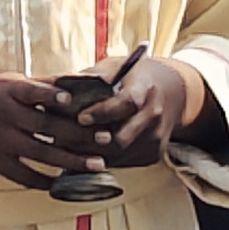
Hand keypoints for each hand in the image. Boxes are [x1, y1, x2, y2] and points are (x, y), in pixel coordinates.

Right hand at [0, 76, 91, 187]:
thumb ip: (31, 88)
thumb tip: (67, 87)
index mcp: (10, 88)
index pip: (48, 93)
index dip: (74, 101)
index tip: (97, 105)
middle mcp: (8, 113)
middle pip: (54, 126)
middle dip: (83, 134)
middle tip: (108, 140)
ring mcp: (0, 138)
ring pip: (45, 153)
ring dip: (74, 161)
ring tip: (97, 166)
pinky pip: (24, 174)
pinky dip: (44, 181)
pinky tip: (61, 186)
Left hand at [68, 51, 202, 169]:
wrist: (172, 93)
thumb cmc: (134, 76)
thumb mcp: (115, 66)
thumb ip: (90, 77)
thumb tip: (56, 85)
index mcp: (146, 90)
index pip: (126, 104)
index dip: (103, 112)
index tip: (80, 117)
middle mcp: (155, 117)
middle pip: (121, 138)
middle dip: (87, 141)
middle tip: (59, 138)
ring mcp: (156, 140)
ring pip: (118, 155)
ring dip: (88, 154)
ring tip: (62, 148)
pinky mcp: (152, 156)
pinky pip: (121, 162)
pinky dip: (99, 159)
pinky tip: (79, 154)